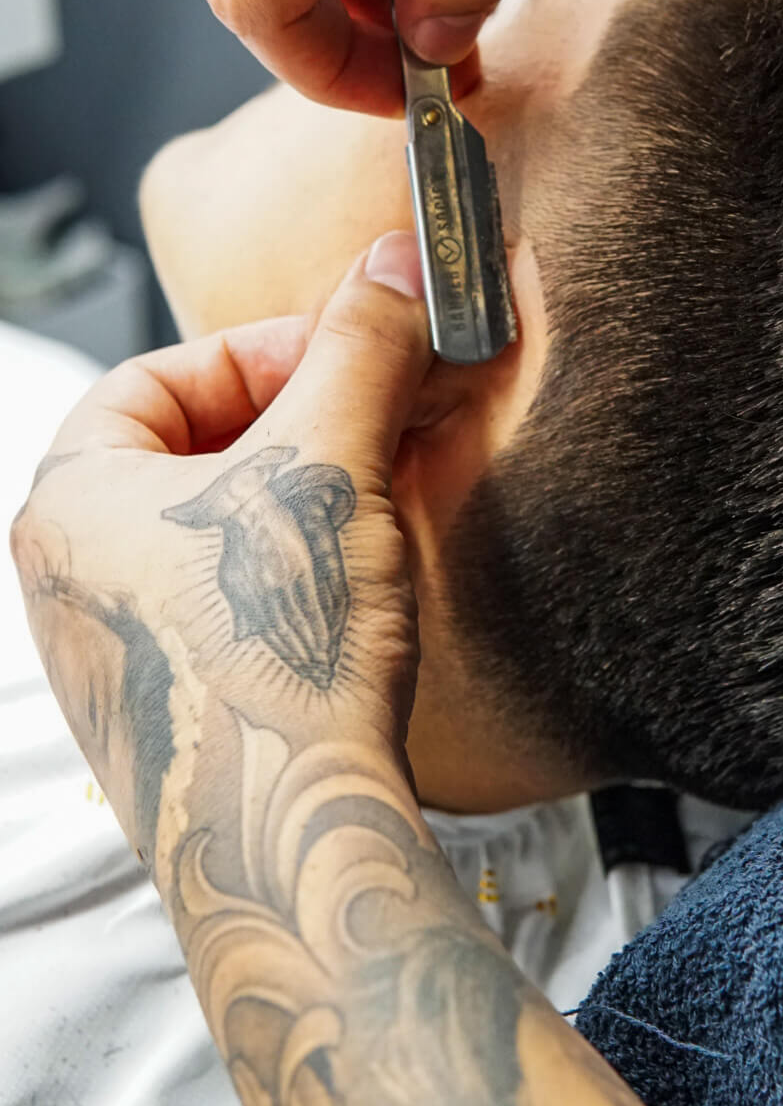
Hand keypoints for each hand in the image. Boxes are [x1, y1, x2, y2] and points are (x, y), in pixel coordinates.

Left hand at [9, 234, 430, 879]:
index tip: (355, 355)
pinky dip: (292, 578)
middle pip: (188, 451)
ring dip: (303, 502)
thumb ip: (361, 348)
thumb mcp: (331, 464)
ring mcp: (113, 656)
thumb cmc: (276, 657)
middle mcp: (67, 579)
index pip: (161, 375)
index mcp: (66, 500)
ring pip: (212, 534)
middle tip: (383, 422)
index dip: (268, 349)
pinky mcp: (170, 716)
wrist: (288, 842)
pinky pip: (227, 610)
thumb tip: (395, 262)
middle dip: (299, 425)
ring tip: (382, 504)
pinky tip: (358, 594)